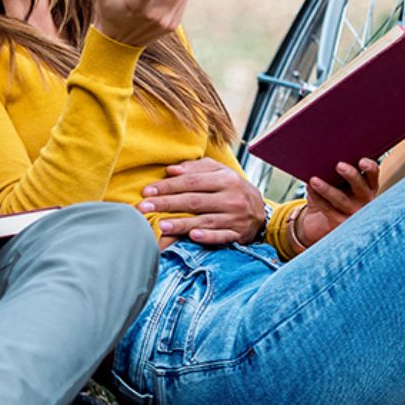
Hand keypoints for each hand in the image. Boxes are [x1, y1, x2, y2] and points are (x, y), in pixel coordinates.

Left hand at [139, 158, 265, 244]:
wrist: (261, 211)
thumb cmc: (231, 187)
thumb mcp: (218, 172)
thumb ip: (195, 168)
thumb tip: (170, 170)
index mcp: (225, 179)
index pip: (191, 181)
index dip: (168, 186)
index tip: (147, 191)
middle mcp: (230, 198)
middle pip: (194, 201)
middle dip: (167, 204)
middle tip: (144, 208)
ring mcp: (235, 218)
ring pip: (204, 220)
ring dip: (182, 224)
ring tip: (161, 225)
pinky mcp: (237, 235)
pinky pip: (221, 236)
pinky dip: (208, 237)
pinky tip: (192, 237)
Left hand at [296, 157, 379, 247]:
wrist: (321, 220)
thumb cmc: (333, 192)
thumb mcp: (339, 183)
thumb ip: (339, 173)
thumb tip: (324, 160)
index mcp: (369, 185)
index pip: (373, 175)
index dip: (370, 168)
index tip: (362, 161)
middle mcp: (366, 200)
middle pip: (360, 186)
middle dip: (351, 175)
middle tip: (339, 165)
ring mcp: (354, 213)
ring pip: (341, 199)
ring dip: (326, 189)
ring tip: (314, 180)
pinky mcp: (340, 222)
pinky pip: (327, 208)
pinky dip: (317, 197)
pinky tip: (310, 189)